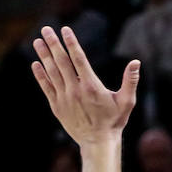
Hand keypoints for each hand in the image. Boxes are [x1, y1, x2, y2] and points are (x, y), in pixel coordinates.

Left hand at [31, 27, 139, 147]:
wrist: (98, 142)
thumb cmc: (114, 121)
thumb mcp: (127, 101)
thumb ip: (130, 81)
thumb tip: (136, 63)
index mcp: (91, 86)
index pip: (79, 59)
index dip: (71, 43)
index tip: (65, 29)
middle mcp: (75, 90)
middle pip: (62, 62)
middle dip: (53, 44)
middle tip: (46, 29)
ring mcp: (64, 98)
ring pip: (52, 72)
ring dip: (44, 55)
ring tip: (37, 41)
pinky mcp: (57, 106)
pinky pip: (46, 87)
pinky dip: (41, 75)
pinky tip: (36, 64)